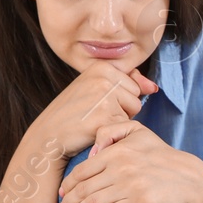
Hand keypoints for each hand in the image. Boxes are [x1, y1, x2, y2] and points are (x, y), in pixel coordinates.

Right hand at [32, 60, 160, 157]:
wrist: (48, 135)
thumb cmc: (72, 113)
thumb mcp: (95, 88)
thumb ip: (126, 82)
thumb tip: (153, 87)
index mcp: (101, 66)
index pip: (132, 83)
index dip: (118, 97)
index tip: (96, 101)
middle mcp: (103, 77)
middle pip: (136, 95)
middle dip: (122, 107)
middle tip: (95, 112)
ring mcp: (105, 96)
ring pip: (135, 110)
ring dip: (119, 119)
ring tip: (95, 119)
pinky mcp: (106, 117)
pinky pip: (126, 125)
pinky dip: (114, 131)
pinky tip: (94, 130)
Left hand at [57, 120, 202, 202]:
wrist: (188, 179)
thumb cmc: (161, 156)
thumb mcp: (138, 132)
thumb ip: (111, 131)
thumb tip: (92, 152)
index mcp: (117, 150)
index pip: (83, 170)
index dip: (68, 185)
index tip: (62, 194)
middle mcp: (121, 167)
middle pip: (85, 188)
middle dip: (69, 202)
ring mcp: (130, 186)